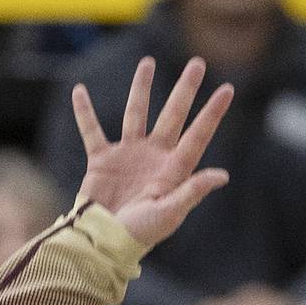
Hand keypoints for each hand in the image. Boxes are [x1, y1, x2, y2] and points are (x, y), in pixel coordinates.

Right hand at [72, 56, 232, 248]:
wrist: (104, 241)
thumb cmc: (140, 234)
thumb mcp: (170, 213)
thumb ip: (193, 191)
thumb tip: (222, 175)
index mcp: (174, 170)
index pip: (197, 135)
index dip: (212, 113)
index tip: (227, 89)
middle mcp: (154, 157)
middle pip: (173, 115)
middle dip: (185, 90)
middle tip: (197, 63)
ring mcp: (128, 155)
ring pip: (136, 113)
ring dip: (141, 88)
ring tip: (147, 63)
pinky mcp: (102, 159)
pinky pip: (92, 130)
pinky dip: (84, 111)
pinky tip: (79, 90)